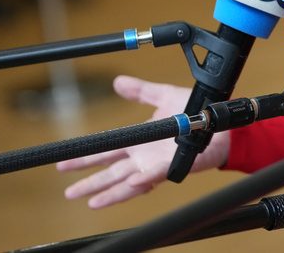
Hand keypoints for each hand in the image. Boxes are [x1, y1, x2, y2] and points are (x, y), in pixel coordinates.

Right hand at [56, 75, 230, 208]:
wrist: (218, 120)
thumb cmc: (194, 111)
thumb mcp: (162, 95)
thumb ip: (141, 91)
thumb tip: (118, 82)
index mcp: (139, 141)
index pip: (105, 151)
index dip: (86, 158)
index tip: (65, 162)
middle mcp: (144, 157)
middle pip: (110, 172)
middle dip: (89, 182)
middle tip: (68, 192)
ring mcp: (156, 164)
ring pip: (126, 182)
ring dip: (108, 192)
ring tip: (90, 202)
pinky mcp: (172, 166)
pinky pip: (154, 177)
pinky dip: (140, 182)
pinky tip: (129, 186)